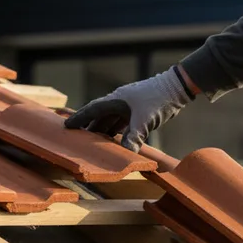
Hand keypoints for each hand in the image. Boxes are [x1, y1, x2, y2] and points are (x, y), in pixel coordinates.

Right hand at [64, 67, 194, 151]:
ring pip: (110, 120)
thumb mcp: (145, 120)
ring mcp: (127, 106)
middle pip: (98, 116)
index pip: (92, 110)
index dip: (78, 118)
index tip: (66, 126)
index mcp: (115, 100)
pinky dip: (115, 132)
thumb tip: (127, 153)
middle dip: (87, 128)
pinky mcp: (137, 112)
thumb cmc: (158, 99)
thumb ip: (134, 136)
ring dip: (101, 131)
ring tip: (91, 144)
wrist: (176, 89)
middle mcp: (118, 102)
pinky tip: (113, 142)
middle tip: (75, 139)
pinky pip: (120, 123)